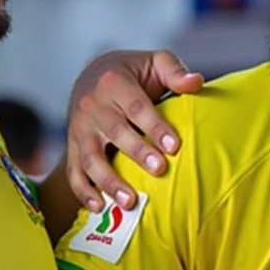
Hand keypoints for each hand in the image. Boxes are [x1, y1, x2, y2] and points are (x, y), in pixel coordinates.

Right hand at [65, 50, 203, 212]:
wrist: (92, 74)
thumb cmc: (131, 72)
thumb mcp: (154, 62)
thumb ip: (175, 72)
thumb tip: (197, 82)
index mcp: (113, 81)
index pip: (136, 106)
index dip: (155, 127)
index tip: (174, 146)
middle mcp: (92, 104)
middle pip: (115, 132)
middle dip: (137, 153)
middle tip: (160, 169)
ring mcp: (79, 127)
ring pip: (91, 157)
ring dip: (109, 181)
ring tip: (130, 201)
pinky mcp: (72, 145)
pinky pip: (73, 171)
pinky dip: (83, 191)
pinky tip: (99, 207)